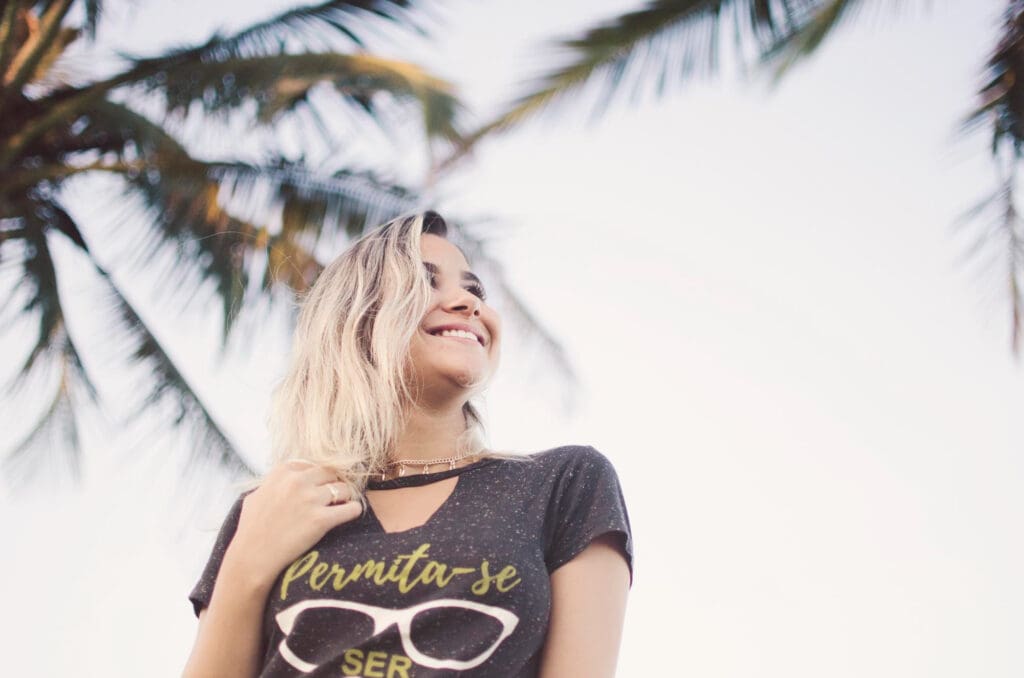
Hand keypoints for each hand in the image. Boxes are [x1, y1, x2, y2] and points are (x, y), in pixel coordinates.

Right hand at [227, 460, 362, 585]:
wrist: (252, 559)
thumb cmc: (251, 531)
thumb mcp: (255, 497)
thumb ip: (271, 485)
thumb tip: (282, 480)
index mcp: (282, 472)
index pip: (313, 465)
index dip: (318, 478)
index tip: (320, 488)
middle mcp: (296, 481)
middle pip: (331, 473)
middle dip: (334, 484)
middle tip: (335, 498)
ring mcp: (309, 499)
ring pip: (344, 489)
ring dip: (346, 497)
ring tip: (342, 507)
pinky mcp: (321, 519)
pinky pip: (351, 508)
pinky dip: (354, 511)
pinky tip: (351, 515)